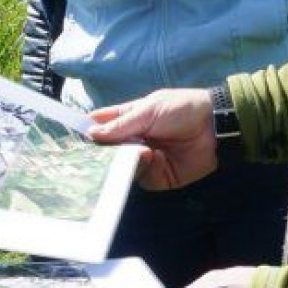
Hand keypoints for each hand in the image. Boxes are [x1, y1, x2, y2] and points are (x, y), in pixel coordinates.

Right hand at [90, 88, 215, 189]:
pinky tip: (150, 157)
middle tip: (92, 152)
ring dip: (124, 159)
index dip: (88, 130)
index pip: (102, 125)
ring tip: (135, 148)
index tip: (72, 137)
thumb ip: (121, 124)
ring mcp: (145, 159)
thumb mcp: (148, 110)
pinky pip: (142, 178)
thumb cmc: (181, 109)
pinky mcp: (159, 176)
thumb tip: (91, 134)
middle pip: (107, 151)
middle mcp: (134, 140)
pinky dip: (143, 169)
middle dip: (101, 152)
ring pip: (121, 167)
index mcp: (130, 119)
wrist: (214, 127)